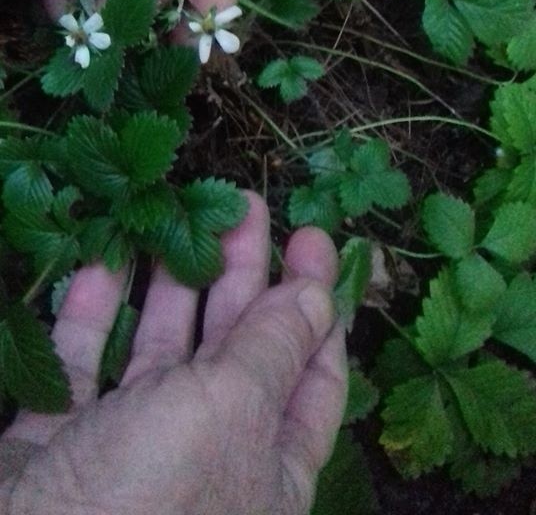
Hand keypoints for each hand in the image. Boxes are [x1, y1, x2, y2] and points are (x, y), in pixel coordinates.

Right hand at [0, 192, 346, 514]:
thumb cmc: (149, 494)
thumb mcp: (231, 409)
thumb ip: (274, 348)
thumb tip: (316, 295)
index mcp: (266, 469)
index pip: (311, 376)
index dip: (315, 306)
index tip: (310, 239)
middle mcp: (206, 457)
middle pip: (237, 350)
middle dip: (243, 273)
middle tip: (241, 205)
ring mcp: (132, 451)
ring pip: (160, 351)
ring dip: (170, 283)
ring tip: (180, 215)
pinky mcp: (63, 444)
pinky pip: (84, 366)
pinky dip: (91, 314)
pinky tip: (102, 259)